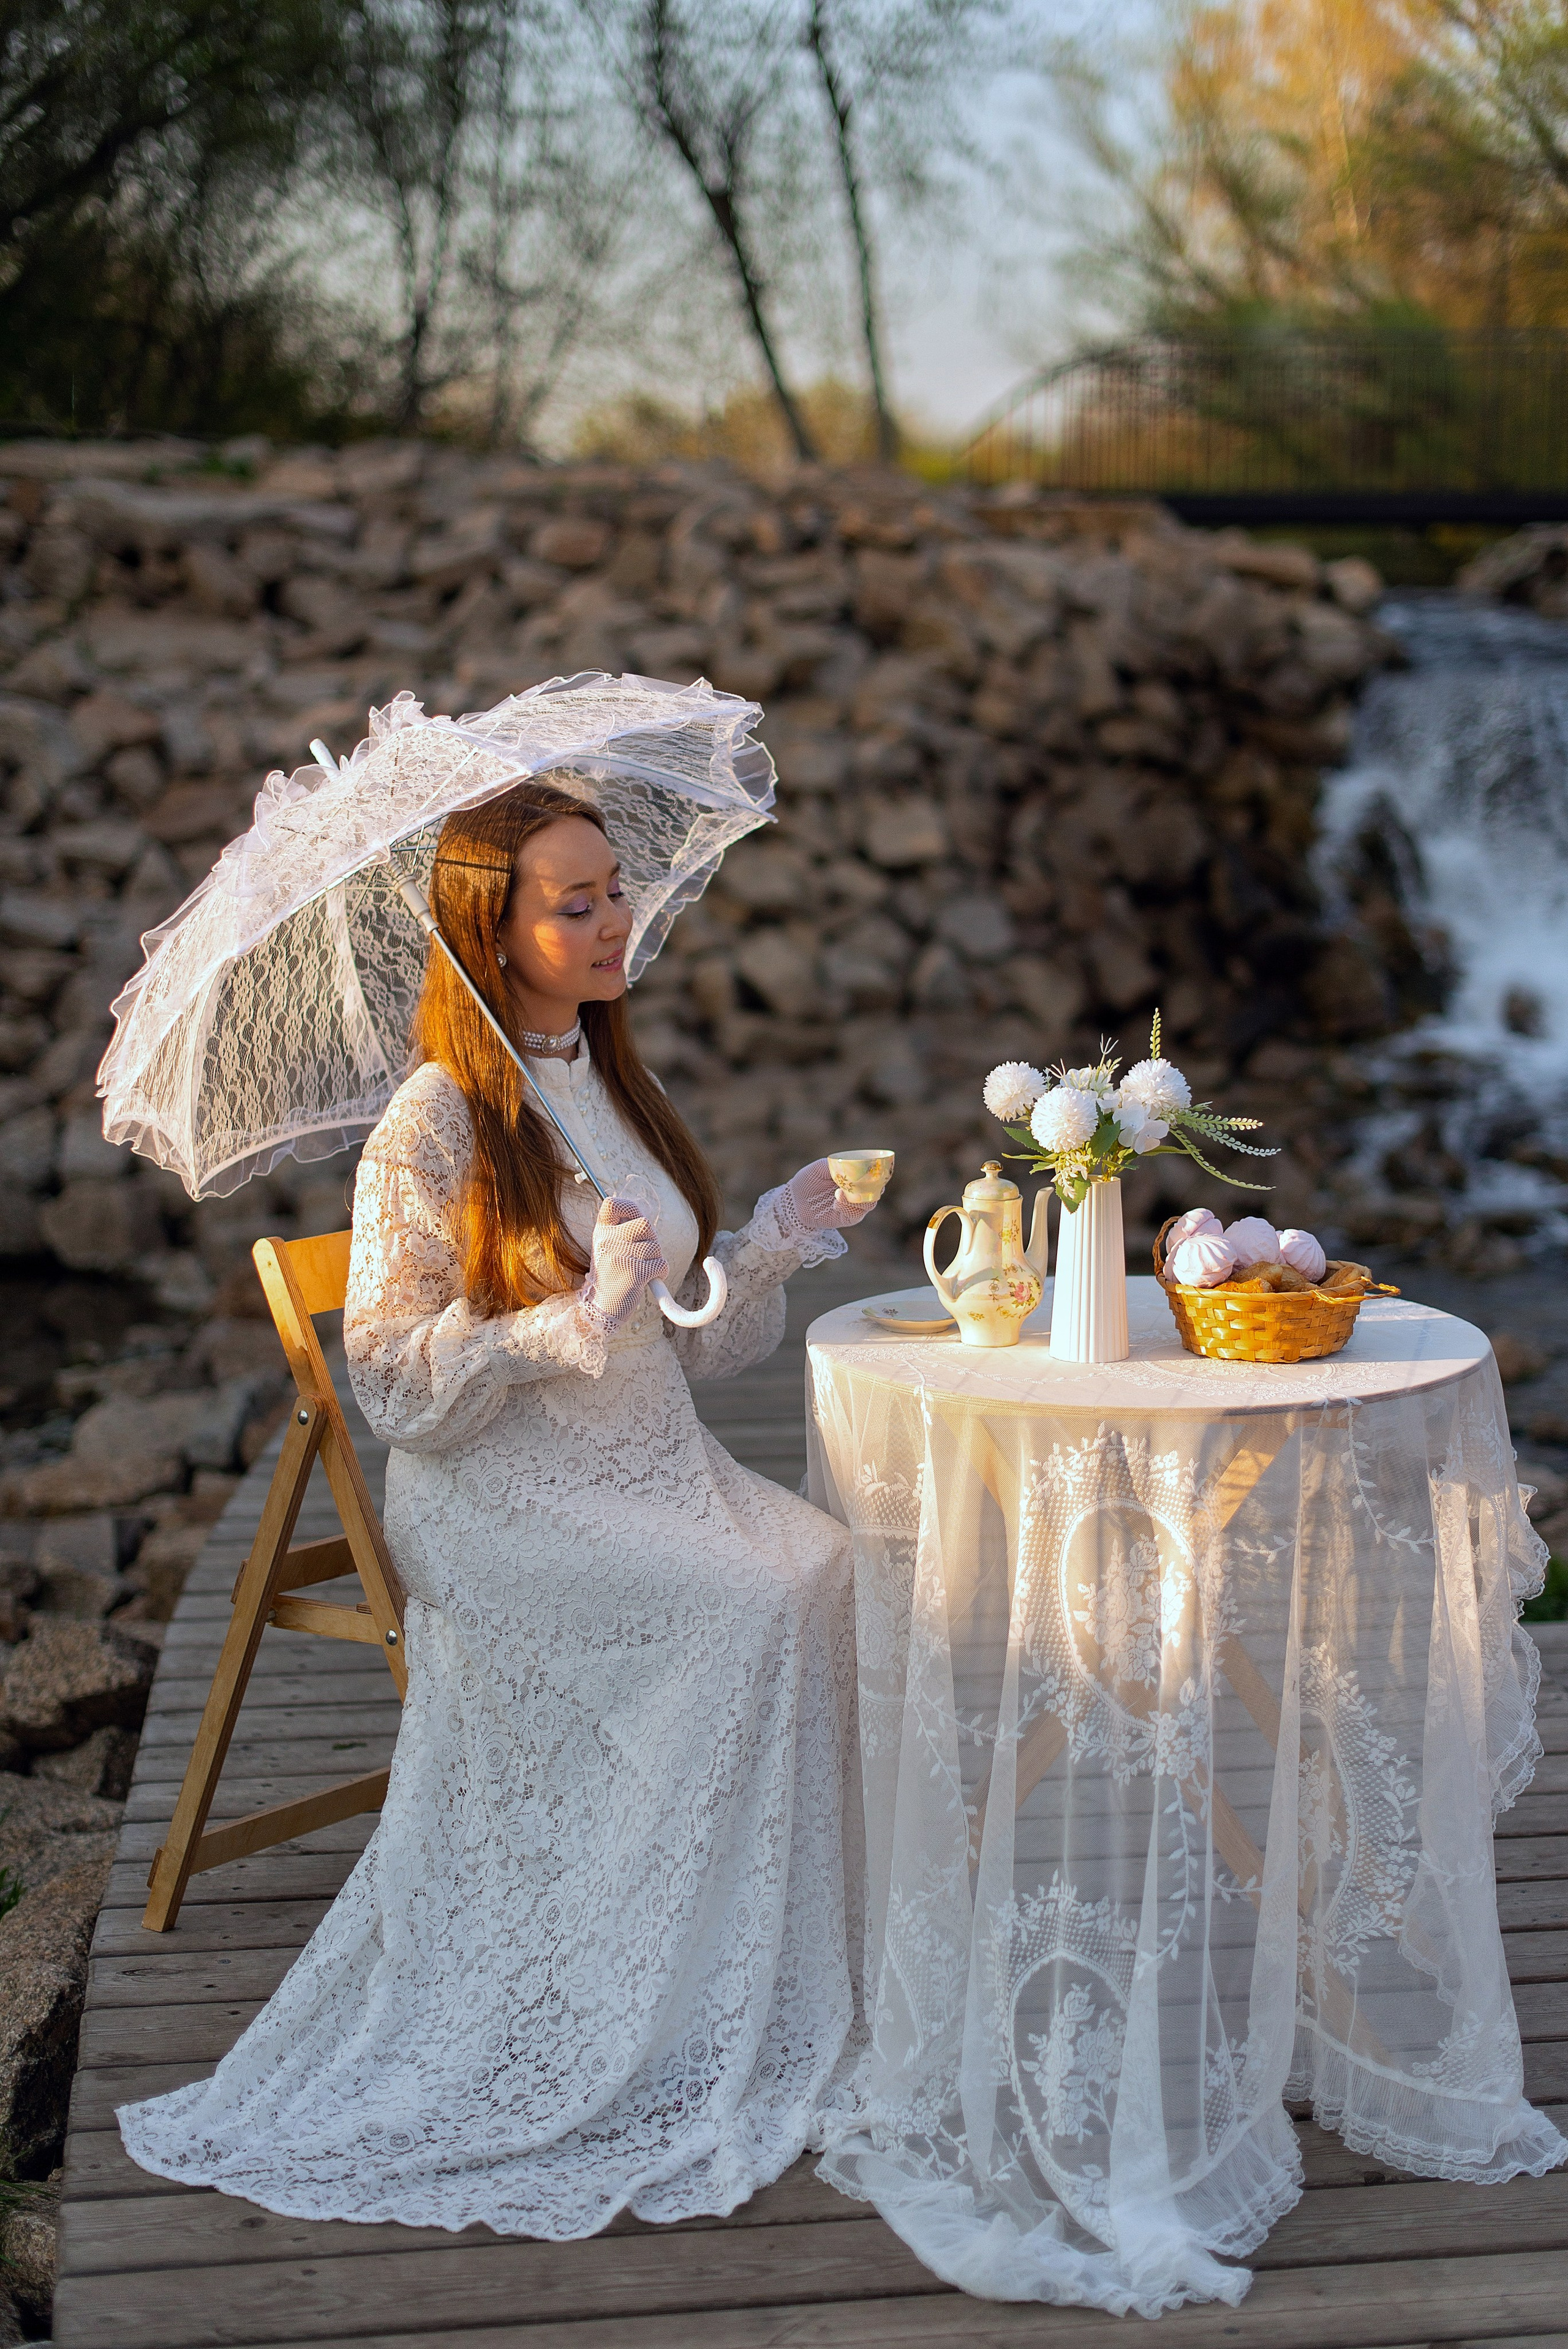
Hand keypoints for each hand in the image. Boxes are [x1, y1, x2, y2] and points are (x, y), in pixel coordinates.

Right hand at [582, 1196, 668, 1329]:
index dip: (629, 1207)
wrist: (600, 1309)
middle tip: (645, 1254)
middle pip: (645, 1224)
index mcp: (601, 1233)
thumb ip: (622, 1232)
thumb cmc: (610, 1276)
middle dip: (652, 1239)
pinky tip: (649, 1279)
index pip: (612, 1204)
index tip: (634, 1219)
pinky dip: (661, 1272)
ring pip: (656, 1247)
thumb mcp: (607, 1249)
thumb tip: (646, 1219)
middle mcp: (607, 1242)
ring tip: (643, 1269)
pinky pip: (661, 1264)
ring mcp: (620, 1257)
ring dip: (656, 1258)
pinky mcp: (634, 1274)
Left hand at [783, 1158, 876, 1231]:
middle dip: (873, 1189)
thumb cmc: (808, 1181)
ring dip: (859, 1198)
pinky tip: (836, 1203)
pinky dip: (847, 1208)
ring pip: (868, 1205)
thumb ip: (834, 1166)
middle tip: (862, 1184)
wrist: (794, 1199)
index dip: (878, 1176)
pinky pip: (854, 1215)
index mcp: (853, 1179)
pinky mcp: (844, 1218)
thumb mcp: (819, 1168)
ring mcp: (852, 1207)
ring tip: (840, 1192)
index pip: (873, 1178)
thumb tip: (849, 1166)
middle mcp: (856, 1193)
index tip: (877, 1174)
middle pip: (875, 1193)